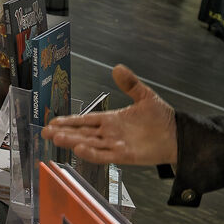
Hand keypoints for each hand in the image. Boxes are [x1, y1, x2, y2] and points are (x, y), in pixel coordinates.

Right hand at [42, 64, 177, 165]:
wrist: (177, 135)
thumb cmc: (161, 118)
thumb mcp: (145, 96)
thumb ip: (130, 84)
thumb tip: (117, 68)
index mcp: (111, 120)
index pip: (85, 120)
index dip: (69, 121)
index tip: (53, 121)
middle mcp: (110, 134)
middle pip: (82, 133)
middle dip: (64, 132)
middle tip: (46, 132)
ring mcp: (116, 145)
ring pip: (89, 144)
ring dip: (73, 142)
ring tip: (57, 138)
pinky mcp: (125, 155)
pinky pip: (105, 155)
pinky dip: (92, 153)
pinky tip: (79, 150)